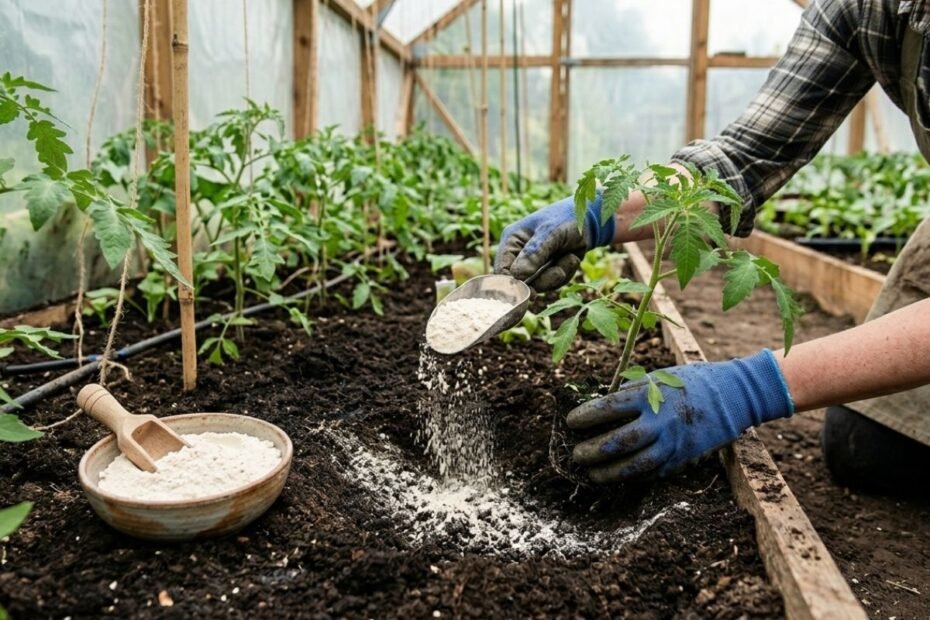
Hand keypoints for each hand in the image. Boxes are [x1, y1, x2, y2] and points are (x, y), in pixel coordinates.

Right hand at [494, 192, 614, 290]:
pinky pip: (553, 284)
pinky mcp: (548, 270)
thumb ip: (534, 253)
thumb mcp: (551, 232)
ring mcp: (534, 264)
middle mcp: (519, 254)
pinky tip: (572, 258)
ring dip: (557, 276)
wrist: (589, 220)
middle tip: (556, 275)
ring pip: (539, 285)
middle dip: (541, 280)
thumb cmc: (566, 219)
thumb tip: (517, 275)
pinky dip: (566, 274)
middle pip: (520, 282)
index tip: (529, 293)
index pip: (502, 269)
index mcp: (512, 241)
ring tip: (570, 257)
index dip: (512, 285)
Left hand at [566, 350, 793, 482]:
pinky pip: (653, 472)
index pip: (610, 407)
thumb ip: (630, 393)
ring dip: (609, 472)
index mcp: (652, 394)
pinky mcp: (684, 458)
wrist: (733, 395)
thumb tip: (597, 408)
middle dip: (593, 450)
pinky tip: (616, 476)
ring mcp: (675, 442)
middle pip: (621, 442)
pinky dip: (632, 477)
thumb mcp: (657, 377)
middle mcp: (662, 420)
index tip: (570, 422)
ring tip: (591, 473)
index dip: (586, 416)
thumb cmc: (688, 381)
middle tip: (575, 454)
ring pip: (637, 465)